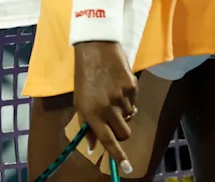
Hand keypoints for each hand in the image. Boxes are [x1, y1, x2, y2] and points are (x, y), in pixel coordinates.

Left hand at [73, 41, 136, 173]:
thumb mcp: (80, 100)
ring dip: (124, 111)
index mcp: (91, 112)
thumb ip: (86, 124)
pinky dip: (129, 98)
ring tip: (113, 94)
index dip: (118, 156)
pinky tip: (119, 84)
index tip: (126, 168)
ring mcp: (121, 96)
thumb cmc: (85, 75)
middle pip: (124, 132)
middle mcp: (107, 107)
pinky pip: (134, 101)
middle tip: (116, 120)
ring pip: (130, 116)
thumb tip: (92, 146)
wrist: (95, 47)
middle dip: (122, 131)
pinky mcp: (131, 86)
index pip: (106, 140)